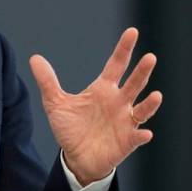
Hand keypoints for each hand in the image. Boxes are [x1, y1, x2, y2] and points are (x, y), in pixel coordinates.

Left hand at [30, 27, 161, 185]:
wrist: (76, 158)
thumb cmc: (71, 129)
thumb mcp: (55, 104)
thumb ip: (48, 81)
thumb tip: (34, 58)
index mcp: (103, 89)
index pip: (116, 64)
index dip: (124, 49)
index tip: (132, 32)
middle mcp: (118, 102)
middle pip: (134, 83)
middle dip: (142, 71)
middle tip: (150, 57)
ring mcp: (125, 121)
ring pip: (142, 109)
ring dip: (150, 103)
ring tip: (157, 96)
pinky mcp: (127, 141)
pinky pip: (137, 136)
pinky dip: (142, 134)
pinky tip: (144, 133)